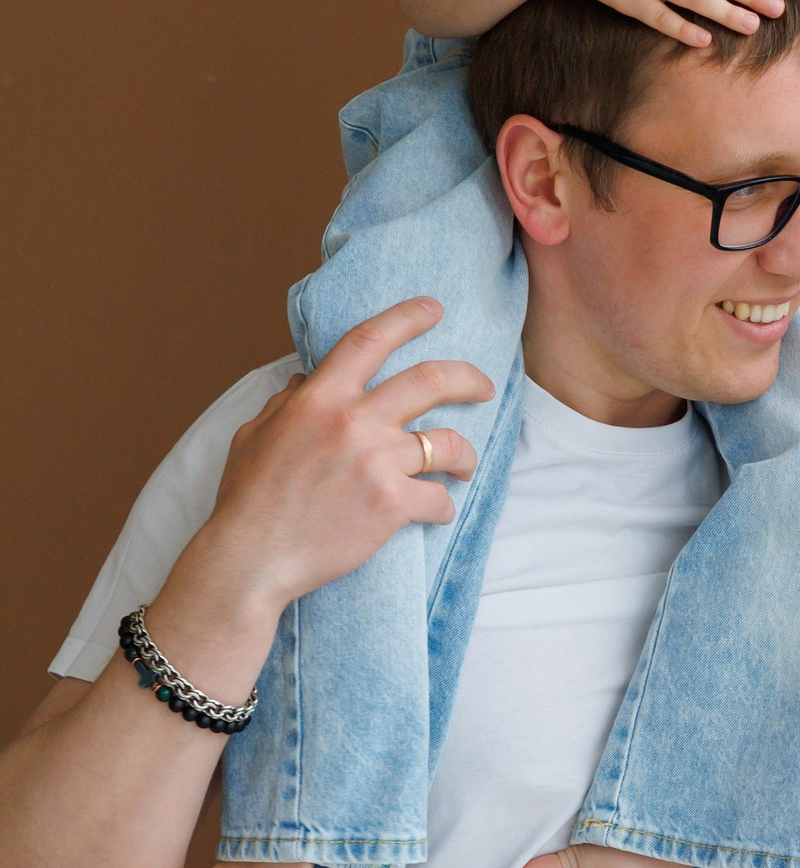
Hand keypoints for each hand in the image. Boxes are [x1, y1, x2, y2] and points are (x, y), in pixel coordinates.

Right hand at [178, 299, 493, 631]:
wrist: (250, 558)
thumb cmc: (247, 500)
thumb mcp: (255, 434)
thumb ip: (287, 402)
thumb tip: (305, 377)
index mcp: (319, 398)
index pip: (369, 340)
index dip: (406, 318)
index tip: (433, 309)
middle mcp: (353, 421)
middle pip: (430, 380)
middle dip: (468, 379)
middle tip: (484, 387)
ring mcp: (376, 461)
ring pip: (448, 442)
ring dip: (465, 455)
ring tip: (464, 466)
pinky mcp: (392, 503)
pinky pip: (440, 498)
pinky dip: (444, 506)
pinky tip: (437, 512)